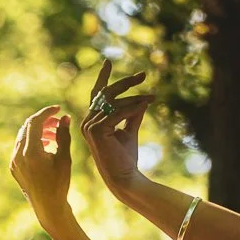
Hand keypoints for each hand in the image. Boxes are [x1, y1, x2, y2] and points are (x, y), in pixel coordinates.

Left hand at [9, 104, 73, 220]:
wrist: (48, 207)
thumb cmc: (60, 184)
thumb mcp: (64, 159)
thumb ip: (63, 136)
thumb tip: (64, 117)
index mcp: (31, 152)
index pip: (35, 122)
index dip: (47, 113)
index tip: (58, 109)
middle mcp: (18, 155)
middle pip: (27, 127)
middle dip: (43, 121)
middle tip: (58, 122)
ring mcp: (14, 161)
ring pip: (23, 136)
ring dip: (38, 131)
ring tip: (53, 136)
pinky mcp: (14, 167)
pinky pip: (20, 147)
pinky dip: (32, 142)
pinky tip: (45, 147)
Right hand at [79, 58, 154, 197]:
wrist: (124, 178)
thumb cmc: (126, 158)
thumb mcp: (130, 131)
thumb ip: (132, 115)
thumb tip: (142, 101)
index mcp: (92, 120)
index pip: (97, 95)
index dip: (103, 77)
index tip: (107, 62)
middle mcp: (87, 121)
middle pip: (105, 93)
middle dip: (125, 83)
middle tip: (143, 74)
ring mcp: (89, 125)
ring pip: (114, 103)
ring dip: (135, 99)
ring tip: (152, 97)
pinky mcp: (96, 130)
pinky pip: (117, 112)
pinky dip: (132, 108)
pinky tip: (145, 104)